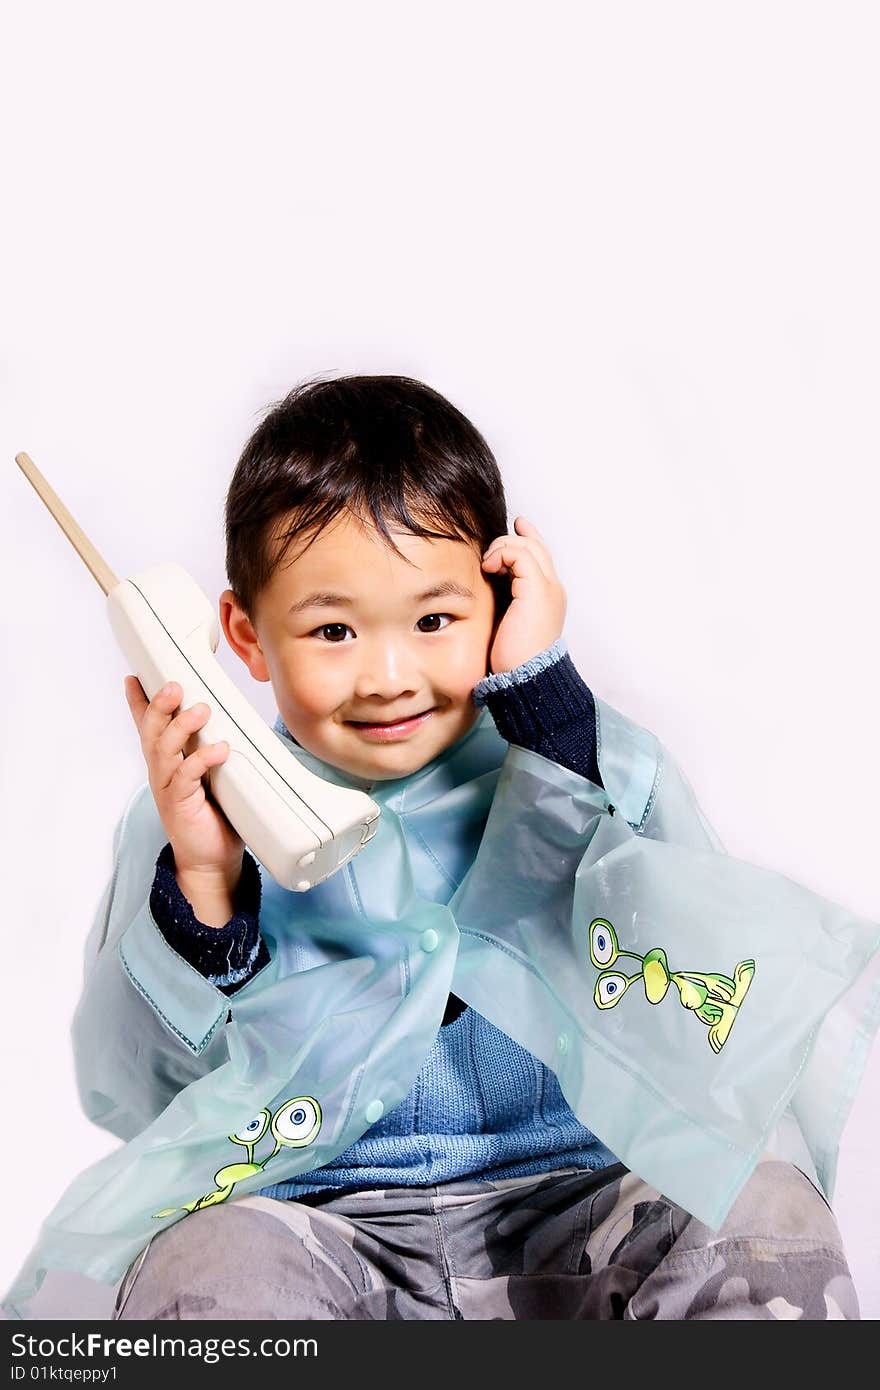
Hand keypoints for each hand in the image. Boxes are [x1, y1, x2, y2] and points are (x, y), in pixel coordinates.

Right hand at [123, 677, 243, 895]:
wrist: (210, 860)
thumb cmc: (212, 815)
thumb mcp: (207, 775)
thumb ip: (208, 750)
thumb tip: (226, 722)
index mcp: (166, 763)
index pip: (147, 728)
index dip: (139, 703)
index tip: (133, 678)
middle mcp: (161, 773)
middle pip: (152, 733)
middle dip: (159, 706)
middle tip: (175, 685)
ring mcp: (167, 789)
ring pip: (164, 751)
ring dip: (181, 728)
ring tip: (201, 710)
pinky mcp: (179, 805)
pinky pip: (186, 777)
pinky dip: (201, 760)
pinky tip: (219, 749)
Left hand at [480, 516, 566, 674]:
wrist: (525, 677)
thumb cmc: (513, 659)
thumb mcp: (508, 621)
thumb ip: (506, 598)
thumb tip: (489, 582)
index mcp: (547, 597)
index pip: (541, 556)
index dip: (529, 536)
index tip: (516, 524)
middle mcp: (553, 588)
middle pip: (535, 546)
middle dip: (510, 539)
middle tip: (490, 551)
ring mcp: (548, 587)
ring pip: (527, 545)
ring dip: (502, 548)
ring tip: (488, 566)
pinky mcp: (537, 590)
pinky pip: (520, 553)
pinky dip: (503, 554)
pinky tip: (489, 568)